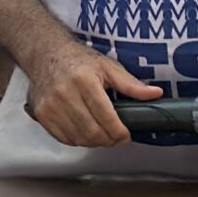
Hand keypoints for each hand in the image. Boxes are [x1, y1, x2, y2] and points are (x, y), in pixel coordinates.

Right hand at [23, 42, 161, 147]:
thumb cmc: (79, 60)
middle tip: (116, 137)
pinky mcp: (42, 114)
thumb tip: (155, 94)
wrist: (47, 54)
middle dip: (109, 140)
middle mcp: (65, 94)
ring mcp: (50, 106)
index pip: (106, 118)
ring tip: (102, 134)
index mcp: (84, 81)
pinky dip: (78, 140)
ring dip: (94, 142)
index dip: (119, 132)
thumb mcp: (108, 67)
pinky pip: (64, 138)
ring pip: (78, 138)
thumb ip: (132, 84)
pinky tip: (85, 131)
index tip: (126, 135)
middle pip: (92, 132)